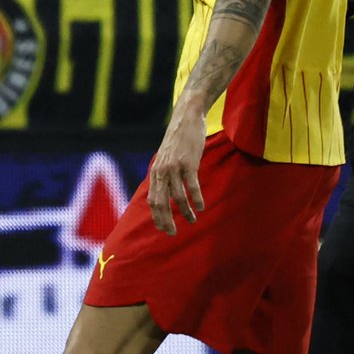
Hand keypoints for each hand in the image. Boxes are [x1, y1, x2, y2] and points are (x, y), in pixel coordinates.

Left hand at [147, 114, 205, 233]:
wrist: (186, 120)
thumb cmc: (178, 142)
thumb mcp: (166, 160)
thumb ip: (164, 175)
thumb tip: (165, 192)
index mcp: (155, 173)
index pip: (152, 200)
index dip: (156, 216)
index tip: (162, 229)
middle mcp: (161, 172)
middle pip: (161, 202)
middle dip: (165, 220)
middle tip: (172, 233)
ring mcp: (174, 167)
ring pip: (177, 196)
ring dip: (184, 211)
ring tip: (192, 221)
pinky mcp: (188, 163)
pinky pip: (192, 185)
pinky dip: (196, 198)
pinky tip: (201, 207)